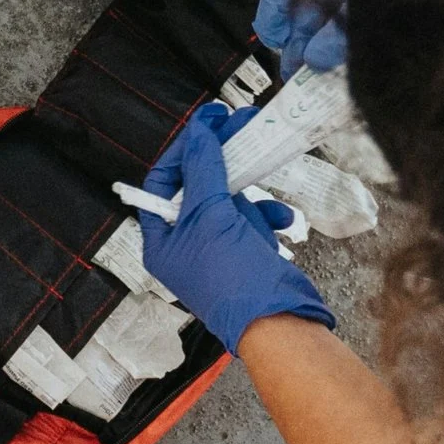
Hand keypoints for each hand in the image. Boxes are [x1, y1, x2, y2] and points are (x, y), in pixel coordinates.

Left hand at [137, 103, 334, 355]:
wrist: (275, 321)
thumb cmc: (232, 273)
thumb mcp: (212, 215)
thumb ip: (203, 170)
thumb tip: (198, 131)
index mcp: (161, 240)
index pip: (161, 183)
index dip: (182, 151)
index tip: (207, 123)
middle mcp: (184, 244)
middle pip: (198, 187)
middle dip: (223, 161)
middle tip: (243, 123)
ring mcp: (216, 249)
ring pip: (230, 202)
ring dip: (252, 194)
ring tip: (267, 184)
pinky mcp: (245, 252)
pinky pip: (253, 222)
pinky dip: (268, 216)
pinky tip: (282, 221)